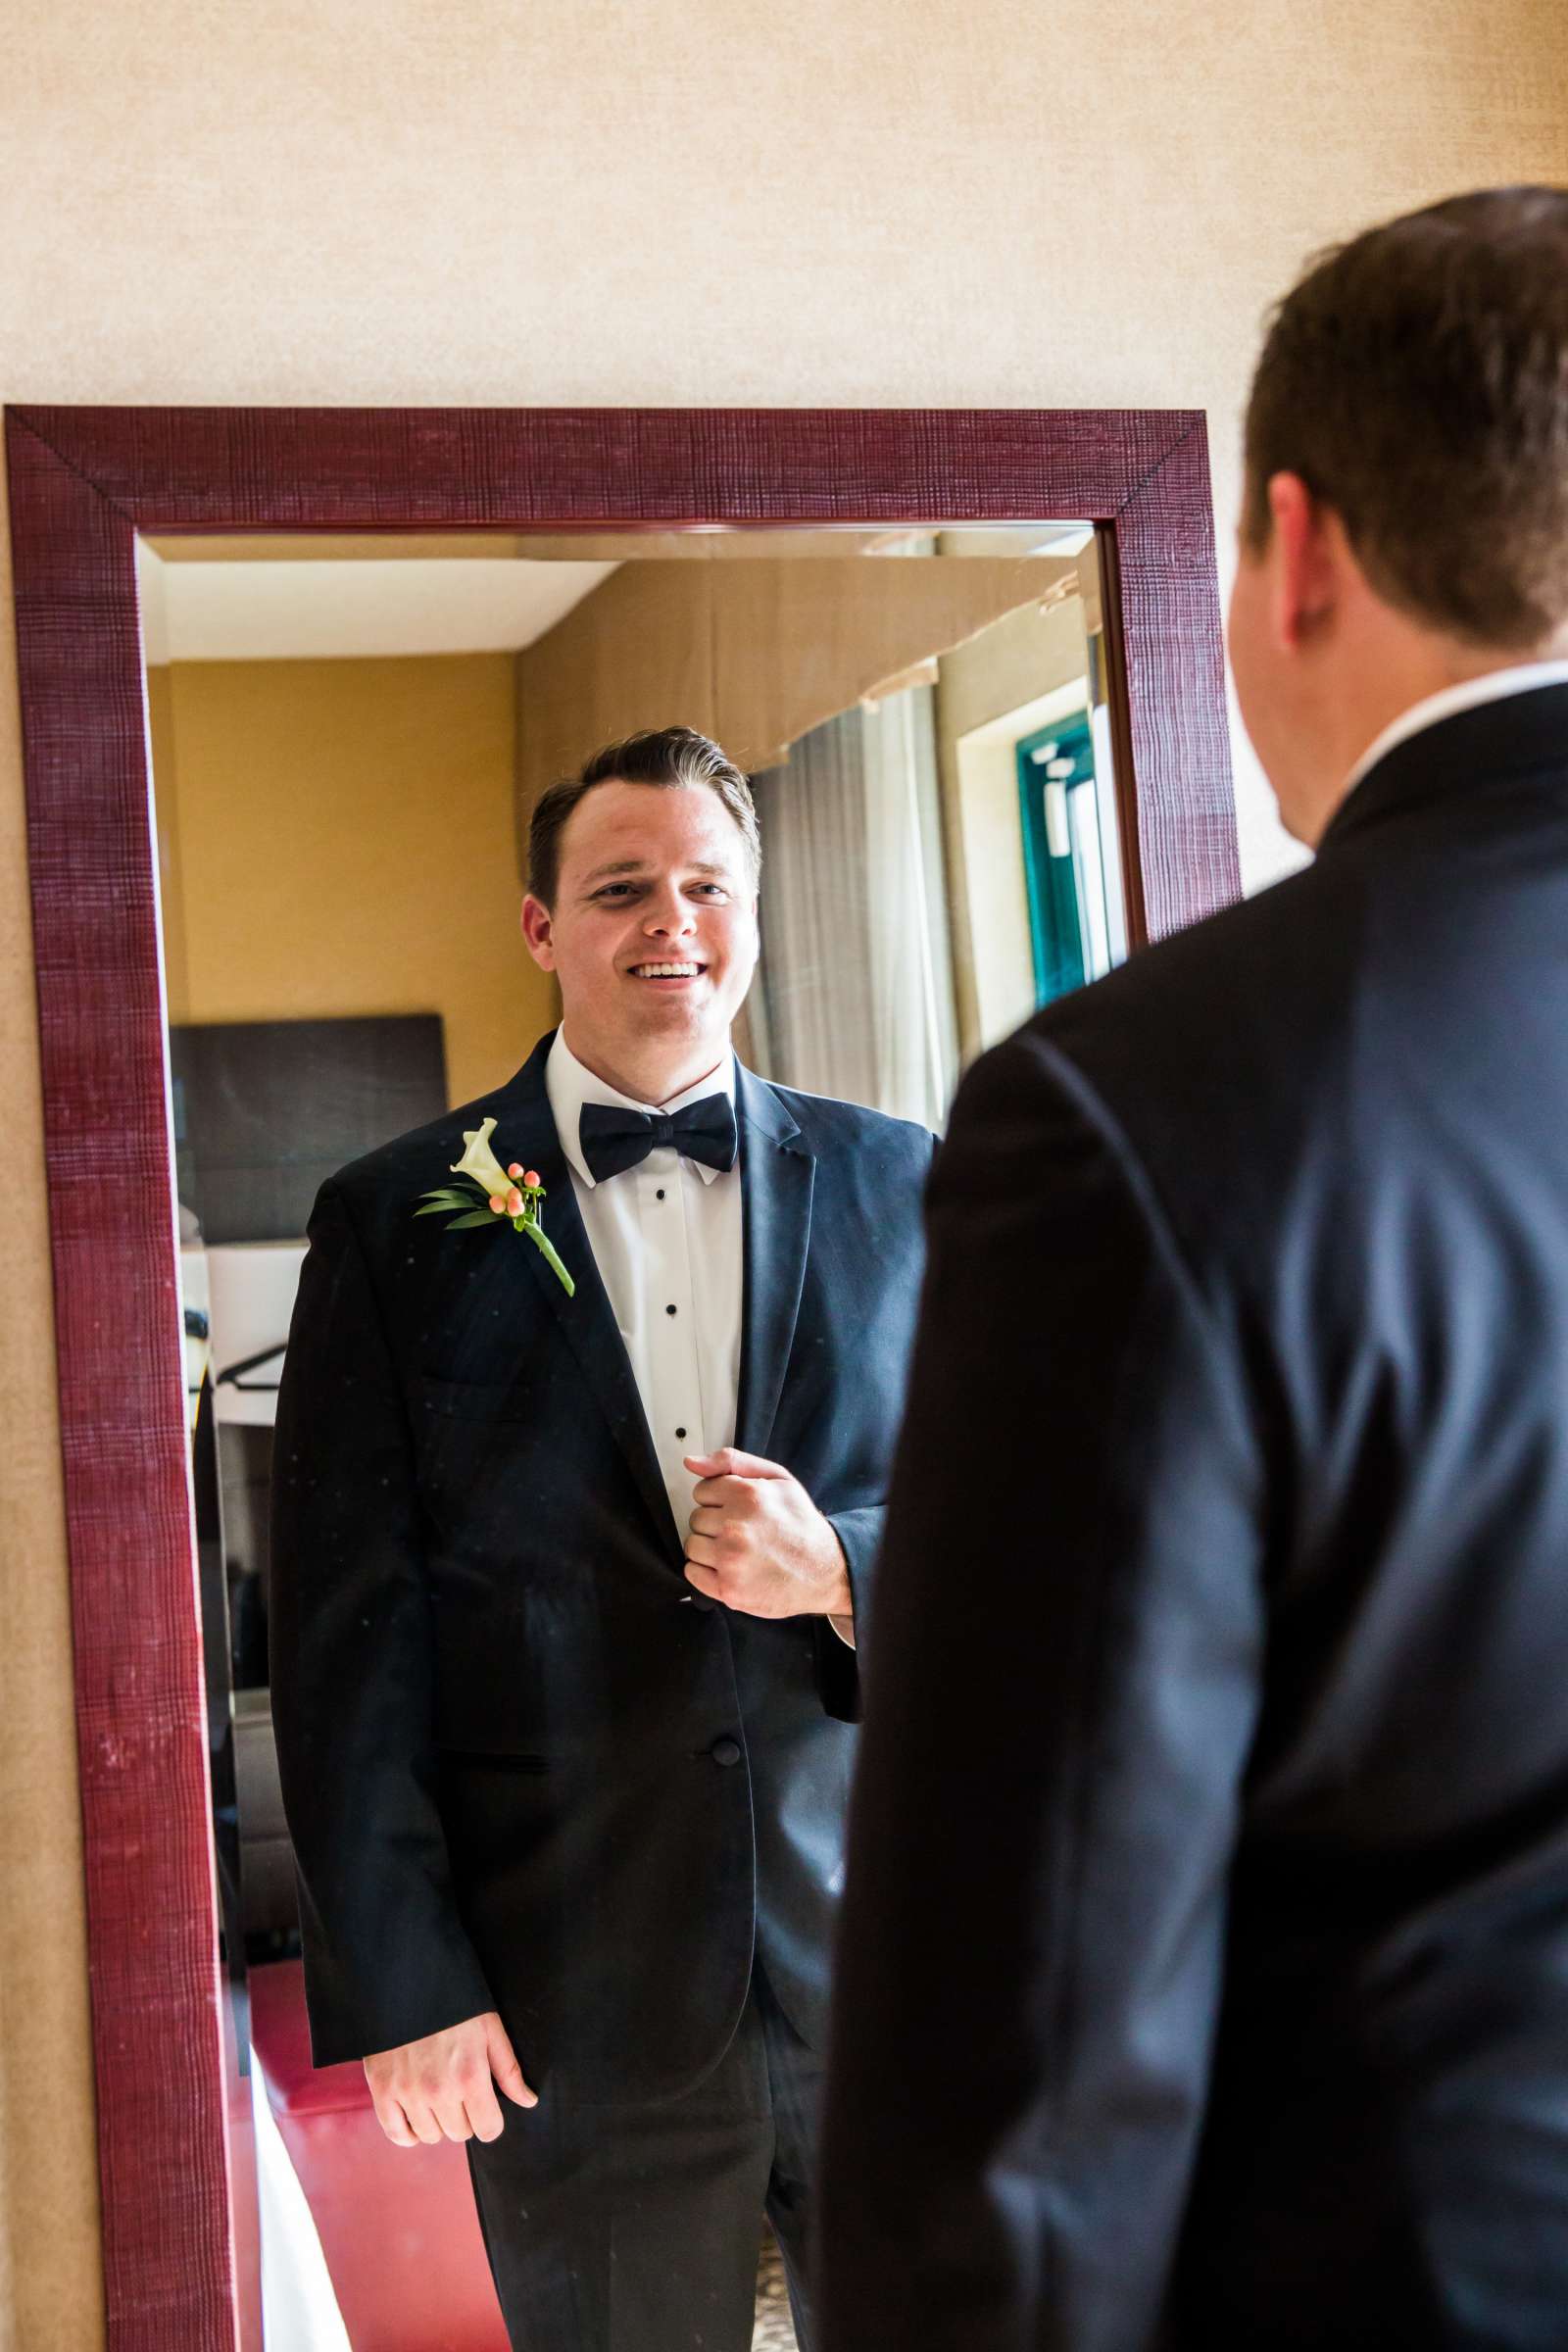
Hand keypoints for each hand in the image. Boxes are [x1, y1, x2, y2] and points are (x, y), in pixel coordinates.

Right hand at [363, 2009, 535, 2147]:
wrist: (408, 1979)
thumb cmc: (454, 2002)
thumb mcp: (489, 2029)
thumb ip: (509, 2070)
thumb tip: (528, 2101)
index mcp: (470, 2076)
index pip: (489, 2130)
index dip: (491, 2119)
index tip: (485, 2105)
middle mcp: (439, 2090)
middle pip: (460, 2133)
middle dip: (465, 2116)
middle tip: (459, 2089)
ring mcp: (408, 2093)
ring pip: (431, 2136)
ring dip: (437, 2122)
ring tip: (437, 2095)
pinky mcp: (382, 2090)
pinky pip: (397, 2134)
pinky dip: (407, 2132)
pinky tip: (415, 2116)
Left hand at [683, 1447, 852, 1624]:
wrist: (825, 1570)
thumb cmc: (801, 1524)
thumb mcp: (777, 1478)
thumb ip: (732, 1461)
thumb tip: (692, 1463)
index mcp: (748, 1496)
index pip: (701, 1491)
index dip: (719, 1499)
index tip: (736, 1509)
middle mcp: (736, 1527)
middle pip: (696, 1519)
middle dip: (715, 1523)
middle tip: (742, 1531)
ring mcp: (731, 1560)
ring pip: (692, 1546)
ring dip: (709, 1548)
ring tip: (736, 1549)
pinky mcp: (728, 1589)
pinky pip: (692, 1573)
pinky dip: (705, 1571)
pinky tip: (729, 1567)